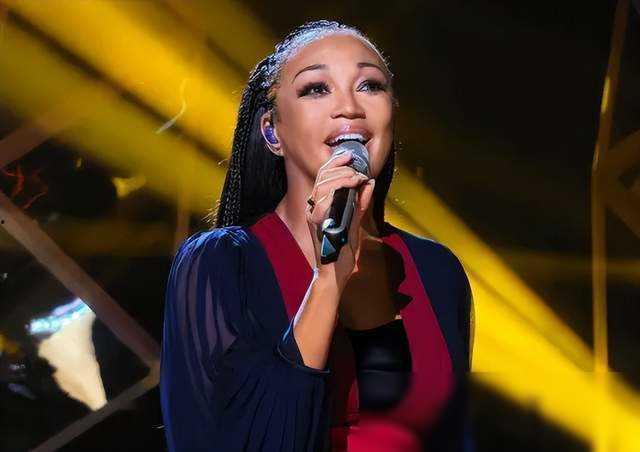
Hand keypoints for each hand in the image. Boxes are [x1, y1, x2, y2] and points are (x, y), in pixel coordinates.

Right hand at [305, 151, 375, 291]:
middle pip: (322, 177)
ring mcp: (313, 215)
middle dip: (342, 169)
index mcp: (320, 205)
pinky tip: (350, 188)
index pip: (323, 177)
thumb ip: (360, 202)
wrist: (335, 273)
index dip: (335, 163)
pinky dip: (337, 191)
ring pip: (322, 186)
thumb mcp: (355, 221)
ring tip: (356, 179)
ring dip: (342, 178)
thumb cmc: (342, 250)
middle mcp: (313, 208)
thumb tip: (369, 183)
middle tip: (358, 172)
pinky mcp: (315, 224)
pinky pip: (322, 202)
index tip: (349, 156)